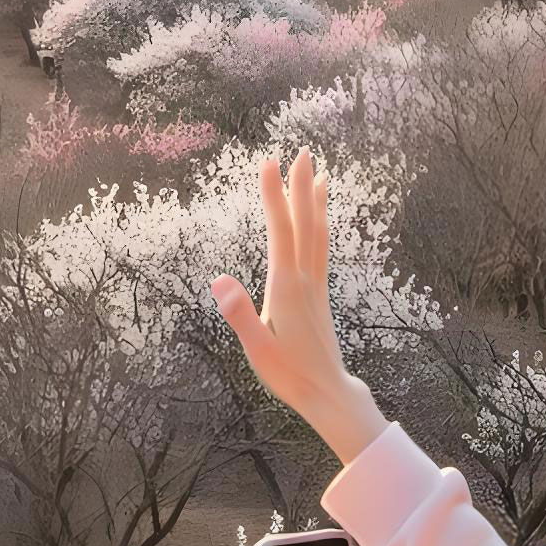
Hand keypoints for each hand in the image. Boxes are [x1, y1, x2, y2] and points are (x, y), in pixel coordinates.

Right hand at [210, 149, 374, 457]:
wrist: (328, 393)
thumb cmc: (289, 374)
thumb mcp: (257, 349)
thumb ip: (239, 314)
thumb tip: (218, 279)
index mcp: (286, 288)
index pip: (280, 232)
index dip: (273, 196)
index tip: (269, 162)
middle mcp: (304, 280)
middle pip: (304, 225)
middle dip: (300, 187)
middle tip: (301, 151)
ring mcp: (315, 286)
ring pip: (318, 235)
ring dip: (315, 203)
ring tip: (318, 174)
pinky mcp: (319, 295)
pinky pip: (321, 250)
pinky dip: (320, 228)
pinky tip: (319, 221)